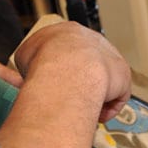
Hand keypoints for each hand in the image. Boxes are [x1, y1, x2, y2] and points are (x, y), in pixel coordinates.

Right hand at [13, 22, 130, 121]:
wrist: (66, 69)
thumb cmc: (43, 63)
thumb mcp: (24, 57)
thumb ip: (32, 64)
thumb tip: (30, 76)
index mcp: (68, 32)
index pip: (68, 51)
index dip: (62, 72)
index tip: (58, 86)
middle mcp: (92, 40)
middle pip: (88, 67)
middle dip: (80, 86)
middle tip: (71, 102)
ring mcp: (110, 56)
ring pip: (104, 82)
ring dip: (94, 99)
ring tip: (83, 112)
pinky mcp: (122, 74)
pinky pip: (116, 95)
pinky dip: (107, 108)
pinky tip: (96, 116)